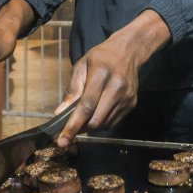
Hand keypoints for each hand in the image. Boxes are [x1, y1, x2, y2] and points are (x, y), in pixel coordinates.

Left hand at [54, 10, 168, 147]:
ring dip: (91, 126)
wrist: (129, 51)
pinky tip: (97, 113)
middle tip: (70, 129)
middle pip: (96, 119)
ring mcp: (127, 97)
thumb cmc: (101, 57)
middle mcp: (117, 87)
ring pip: (105, 124)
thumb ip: (72, 90)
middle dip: (81, 129)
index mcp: (101, 75)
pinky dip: (102, 122)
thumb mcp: (81, 66)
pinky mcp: (132, 103)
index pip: (86, 106)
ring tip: (84, 118)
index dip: (73, 125)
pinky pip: (113, 122)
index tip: (63, 140)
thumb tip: (60, 113)